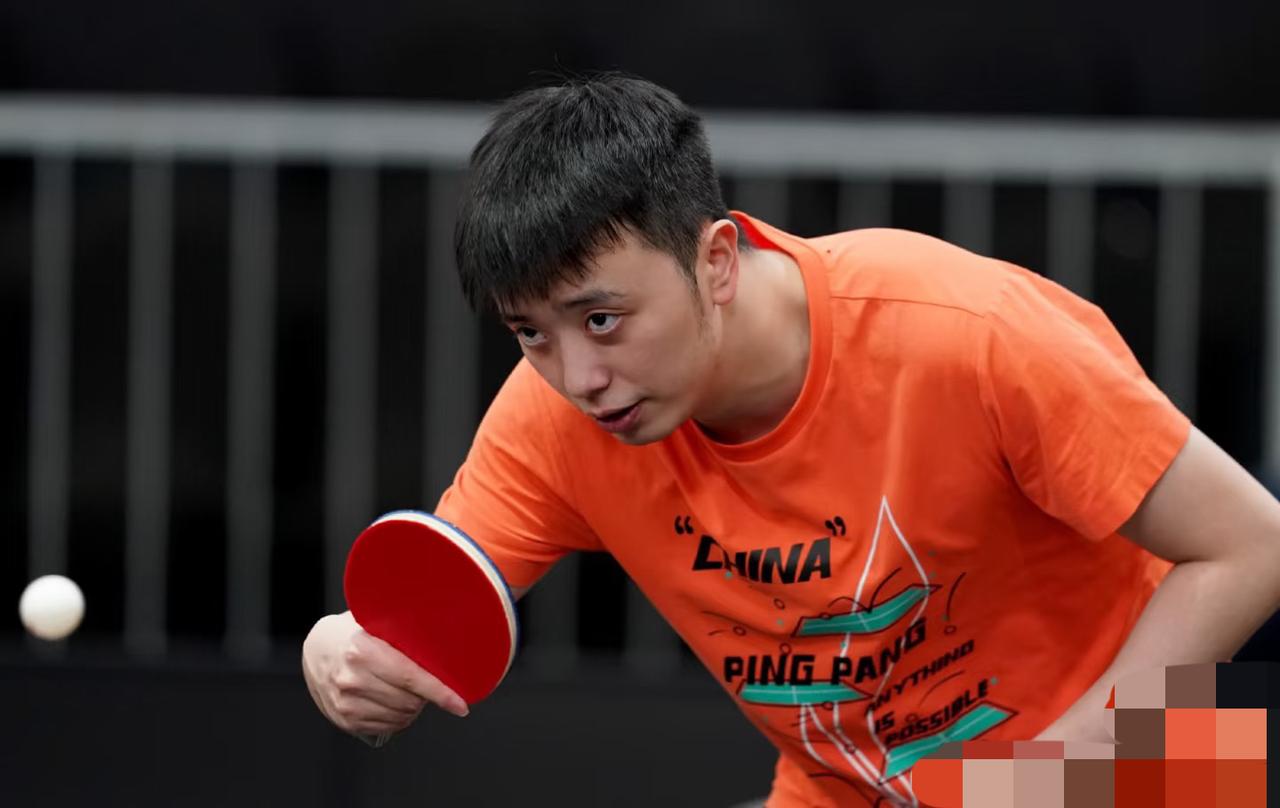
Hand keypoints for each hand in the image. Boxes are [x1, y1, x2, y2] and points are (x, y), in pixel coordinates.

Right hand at [302, 611, 468, 739]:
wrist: (315, 649)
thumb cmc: (352, 633)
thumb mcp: (375, 624)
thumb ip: (403, 634)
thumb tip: (444, 641)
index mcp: (363, 651)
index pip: (411, 678)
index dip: (440, 693)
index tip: (459, 704)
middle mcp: (352, 679)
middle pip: (409, 701)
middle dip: (425, 697)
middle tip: (426, 684)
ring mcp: (346, 703)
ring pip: (399, 717)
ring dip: (413, 709)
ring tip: (409, 693)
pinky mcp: (344, 719)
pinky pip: (385, 727)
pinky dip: (398, 719)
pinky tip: (395, 704)